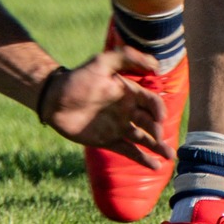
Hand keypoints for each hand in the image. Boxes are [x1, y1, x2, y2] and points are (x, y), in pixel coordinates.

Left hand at [41, 46, 172, 167]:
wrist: (53, 99)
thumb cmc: (77, 79)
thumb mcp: (101, 62)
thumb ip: (126, 57)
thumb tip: (155, 64)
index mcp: (128, 92)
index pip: (151, 102)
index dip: (158, 109)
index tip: (159, 118)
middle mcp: (126, 110)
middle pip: (150, 122)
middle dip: (159, 131)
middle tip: (160, 139)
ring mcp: (118, 126)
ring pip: (144, 139)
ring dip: (157, 147)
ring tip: (170, 157)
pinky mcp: (108, 140)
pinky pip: (129, 151)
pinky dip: (142, 159)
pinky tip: (155, 166)